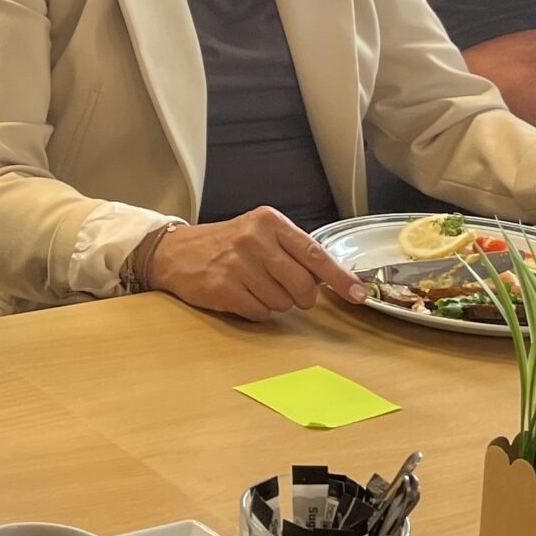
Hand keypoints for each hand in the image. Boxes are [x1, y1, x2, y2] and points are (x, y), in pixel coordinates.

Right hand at [145, 209, 366, 319]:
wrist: (176, 252)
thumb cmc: (226, 245)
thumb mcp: (261, 234)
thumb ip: (294, 252)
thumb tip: (334, 279)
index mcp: (270, 222)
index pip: (315, 254)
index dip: (340, 278)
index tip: (359, 294)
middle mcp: (254, 239)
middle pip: (303, 286)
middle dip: (301, 296)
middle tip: (284, 287)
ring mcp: (237, 264)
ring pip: (283, 303)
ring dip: (274, 302)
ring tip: (253, 285)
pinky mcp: (223, 288)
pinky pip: (260, 312)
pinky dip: (256, 310)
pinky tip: (241, 294)